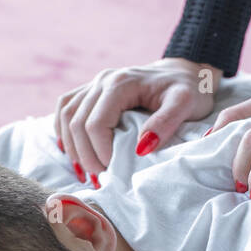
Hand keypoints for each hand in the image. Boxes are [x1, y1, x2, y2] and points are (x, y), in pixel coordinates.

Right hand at [54, 57, 222, 185]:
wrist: (182, 72)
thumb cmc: (188, 89)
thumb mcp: (185, 104)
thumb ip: (165, 124)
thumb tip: (140, 148)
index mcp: (121, 83)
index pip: (95, 122)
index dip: (99, 151)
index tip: (113, 170)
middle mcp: (102, 80)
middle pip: (76, 122)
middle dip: (85, 155)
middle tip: (100, 178)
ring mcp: (94, 84)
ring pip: (66, 115)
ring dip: (72, 147)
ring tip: (86, 171)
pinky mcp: (91, 90)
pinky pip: (65, 108)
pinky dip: (63, 131)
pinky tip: (70, 150)